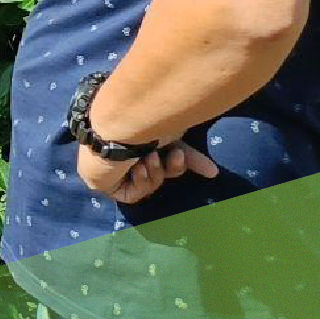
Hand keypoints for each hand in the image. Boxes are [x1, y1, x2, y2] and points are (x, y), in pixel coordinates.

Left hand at [77, 140, 216, 203]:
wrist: (116, 126)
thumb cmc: (142, 124)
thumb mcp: (171, 137)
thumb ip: (190, 155)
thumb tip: (214, 173)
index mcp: (141, 141)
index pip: (169, 159)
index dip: (187, 164)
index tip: (212, 172)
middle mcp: (126, 156)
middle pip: (162, 174)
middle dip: (173, 167)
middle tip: (176, 154)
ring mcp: (114, 171)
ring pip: (150, 184)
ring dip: (155, 171)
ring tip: (148, 157)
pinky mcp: (105, 185)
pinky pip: (133, 195)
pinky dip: (140, 182)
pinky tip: (136, 169)